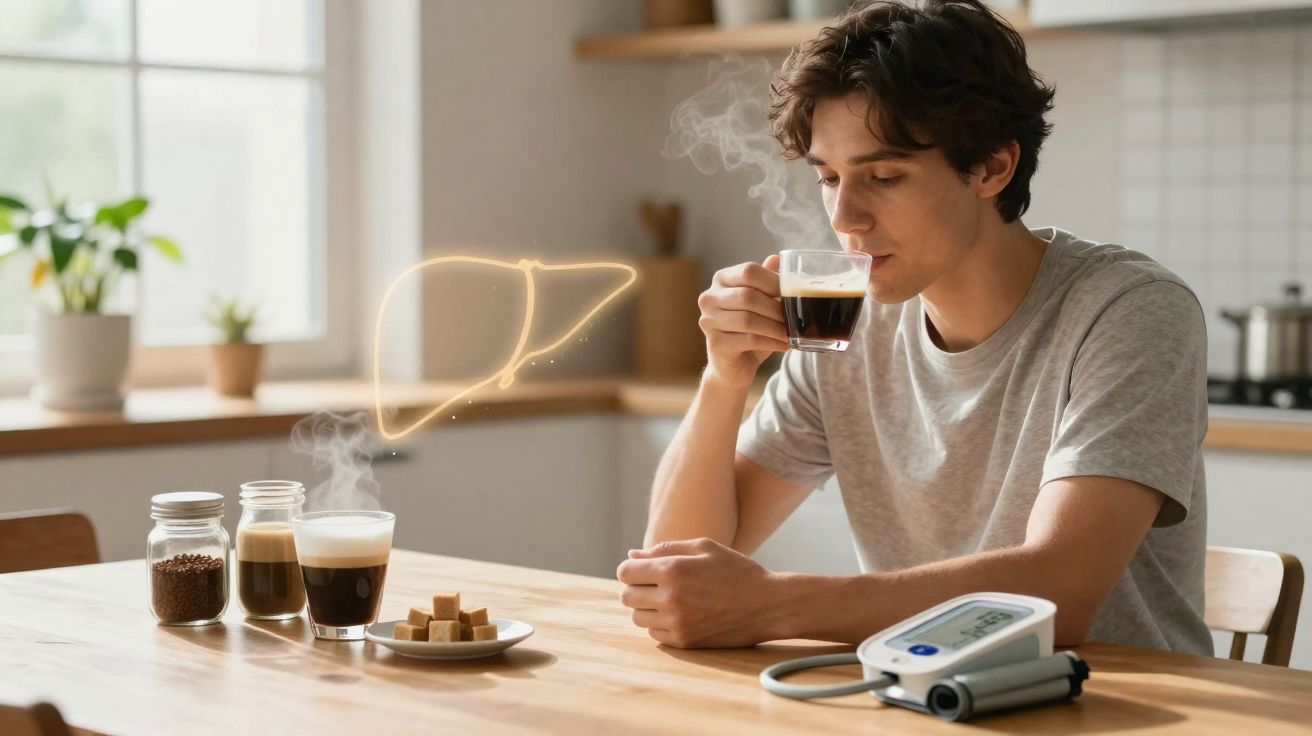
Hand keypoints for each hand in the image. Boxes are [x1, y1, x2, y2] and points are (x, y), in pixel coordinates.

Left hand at [615, 537, 783, 647]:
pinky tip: (679, 614)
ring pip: (637, 617)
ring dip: (646, 607)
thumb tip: (632, 555)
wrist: (767, 605)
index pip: (625, 572)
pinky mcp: (685, 641)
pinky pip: (654, 633)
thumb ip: (665, 549)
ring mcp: (677, 622)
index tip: (642, 570)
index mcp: (673, 569)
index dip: (631, 568)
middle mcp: (670, 597)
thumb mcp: (704, 548)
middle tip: (657, 584)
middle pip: (627, 596)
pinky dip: (660, 624)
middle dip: (637, 588)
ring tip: (669, 599)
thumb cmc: (736, 570)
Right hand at [697, 255, 788, 389]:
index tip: (793, 292)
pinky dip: (771, 342)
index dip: (773, 281)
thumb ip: (767, 281)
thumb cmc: (750, 329)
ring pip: (748, 320)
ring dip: (775, 327)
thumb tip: (777, 259)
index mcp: (721, 279)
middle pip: (748, 296)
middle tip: (795, 317)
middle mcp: (709, 298)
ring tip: (791, 332)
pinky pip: (748, 340)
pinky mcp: (715, 344)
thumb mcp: (761, 303)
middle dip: (776, 308)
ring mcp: (708, 321)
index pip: (748, 271)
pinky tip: (784, 344)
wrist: (733, 364)